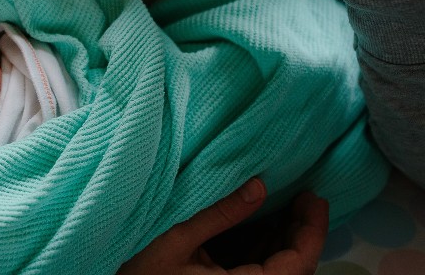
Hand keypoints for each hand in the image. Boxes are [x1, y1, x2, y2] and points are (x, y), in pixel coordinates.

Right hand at [118, 178, 328, 274]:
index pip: (296, 266)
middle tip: (304, 194)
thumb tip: (259, 186)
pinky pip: (253, 269)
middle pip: (291, 269)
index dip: (312, 232)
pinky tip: (258, 219)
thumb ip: (220, 214)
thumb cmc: (135, 273)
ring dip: (282, 238)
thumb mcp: (176, 239)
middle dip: (300, 231)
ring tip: (285, 201)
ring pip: (273, 269)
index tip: (316, 198)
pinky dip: (261, 246)